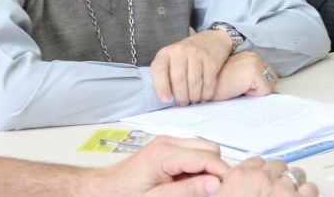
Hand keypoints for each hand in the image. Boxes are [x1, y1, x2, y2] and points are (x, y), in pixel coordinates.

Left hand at [88, 136, 228, 196]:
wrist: (103, 190)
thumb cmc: (123, 195)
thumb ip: (187, 191)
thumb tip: (214, 184)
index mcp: (165, 153)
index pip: (207, 156)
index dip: (222, 173)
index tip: (229, 188)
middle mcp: (168, 142)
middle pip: (210, 148)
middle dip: (215, 169)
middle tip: (211, 192)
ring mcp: (169, 142)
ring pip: (205, 149)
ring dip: (207, 168)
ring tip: (197, 189)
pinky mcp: (169, 148)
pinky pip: (194, 152)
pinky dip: (198, 167)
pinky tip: (188, 183)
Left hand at [151, 30, 234, 104]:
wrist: (211, 40)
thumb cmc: (186, 55)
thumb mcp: (171, 60)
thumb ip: (166, 74)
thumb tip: (166, 98)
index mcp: (166, 53)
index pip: (159, 70)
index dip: (161, 87)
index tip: (166, 100)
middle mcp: (180, 51)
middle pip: (179, 79)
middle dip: (181, 96)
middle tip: (183, 103)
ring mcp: (197, 53)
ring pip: (194, 82)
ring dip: (194, 96)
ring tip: (193, 101)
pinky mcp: (211, 59)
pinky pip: (209, 81)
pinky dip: (206, 93)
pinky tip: (204, 97)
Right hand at [212, 50, 277, 100]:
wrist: (203, 85)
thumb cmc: (215, 84)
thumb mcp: (234, 75)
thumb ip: (247, 76)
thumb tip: (260, 87)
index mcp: (248, 56)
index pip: (267, 71)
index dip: (259, 83)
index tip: (246, 87)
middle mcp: (253, 56)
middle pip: (272, 77)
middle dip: (262, 86)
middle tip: (243, 90)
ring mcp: (254, 63)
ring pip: (270, 84)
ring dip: (257, 90)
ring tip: (240, 89)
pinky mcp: (253, 73)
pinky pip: (265, 90)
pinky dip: (254, 95)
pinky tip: (239, 90)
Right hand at [217, 157, 318, 195]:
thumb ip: (234, 192)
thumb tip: (243, 192)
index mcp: (240, 178)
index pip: (256, 162)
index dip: (261, 174)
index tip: (262, 182)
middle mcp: (263, 179)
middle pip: (277, 167)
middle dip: (277, 179)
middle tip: (274, 194)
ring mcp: (283, 189)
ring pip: (295, 174)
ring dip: (293, 186)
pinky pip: (310, 188)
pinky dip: (306, 194)